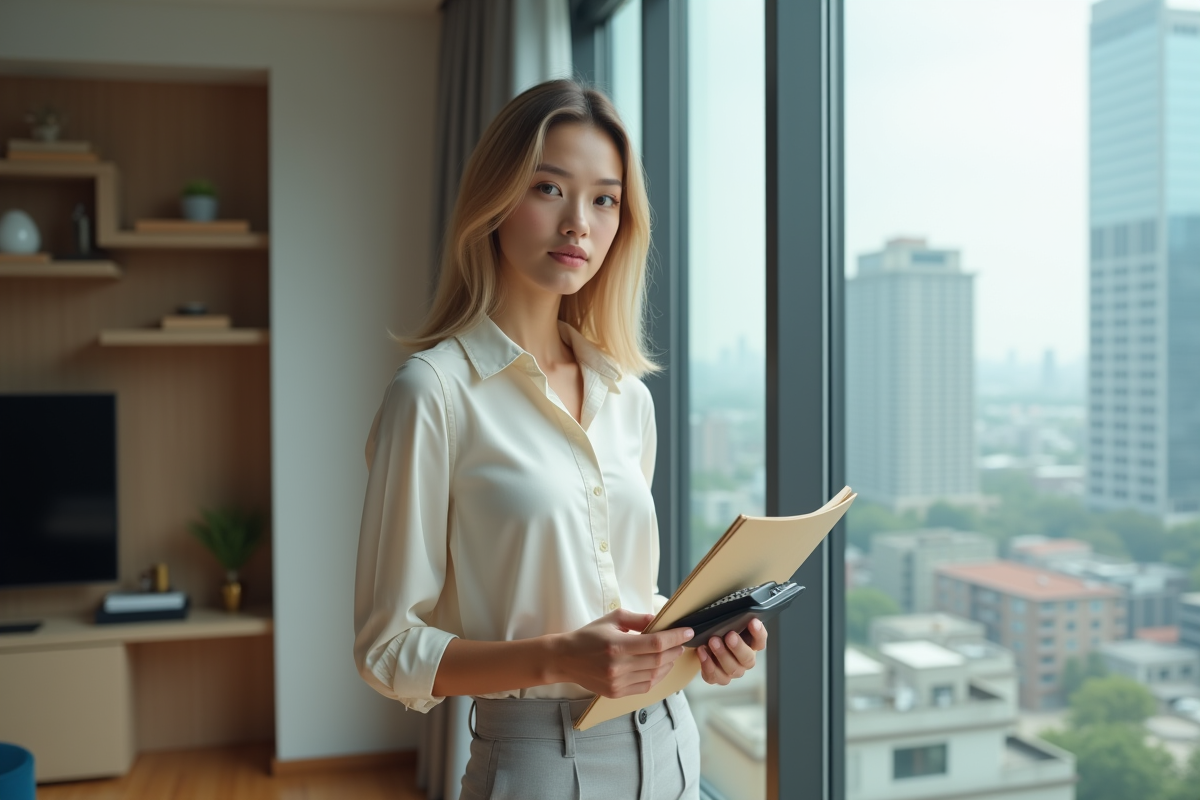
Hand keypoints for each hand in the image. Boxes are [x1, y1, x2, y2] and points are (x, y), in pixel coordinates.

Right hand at [552, 609, 693, 698]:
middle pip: (658, 660)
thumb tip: (659, 621)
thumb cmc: (589, 636)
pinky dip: (657, 677)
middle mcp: (618, 667)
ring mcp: (618, 682)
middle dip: (675, 650)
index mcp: (617, 645)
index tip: (688, 631)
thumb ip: (638, 619)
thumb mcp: (612, 619)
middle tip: (682, 642)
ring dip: (668, 664)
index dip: (675, 637)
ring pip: (654, 675)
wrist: (565, 659)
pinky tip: (660, 668)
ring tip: (673, 653)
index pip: (655, 643)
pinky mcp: (617, 692)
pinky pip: (645, 687)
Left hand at [697, 619, 766, 685]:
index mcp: (751, 645)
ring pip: (732, 669)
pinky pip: (715, 677)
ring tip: (712, 641)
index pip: (760, 640)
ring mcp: (733, 671)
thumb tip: (735, 611)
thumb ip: (735, 619)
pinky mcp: (718, 677)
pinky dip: (707, 665)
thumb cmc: (720, 632)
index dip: (758, 633)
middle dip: (738, 647)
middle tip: (729, 635)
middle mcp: (744, 661)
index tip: (753, 622)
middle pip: (748, 659)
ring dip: (722, 655)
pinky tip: (702, 652)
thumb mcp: (728, 623)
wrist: (706, 644)